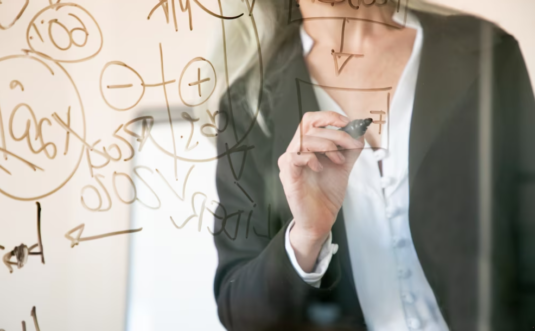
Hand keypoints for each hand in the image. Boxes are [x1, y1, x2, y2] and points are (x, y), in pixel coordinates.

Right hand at [278, 111, 363, 271]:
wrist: (321, 219)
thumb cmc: (327, 192)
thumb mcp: (344, 165)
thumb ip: (350, 148)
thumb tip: (360, 130)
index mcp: (306, 145)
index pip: (312, 119)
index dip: (329, 117)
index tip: (349, 123)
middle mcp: (295, 150)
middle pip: (310, 126)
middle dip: (336, 134)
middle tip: (353, 145)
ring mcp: (289, 162)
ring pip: (305, 139)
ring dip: (328, 146)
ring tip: (339, 161)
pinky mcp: (287, 175)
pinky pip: (295, 157)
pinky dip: (312, 159)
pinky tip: (321, 168)